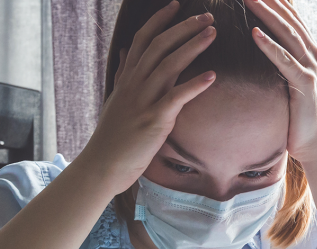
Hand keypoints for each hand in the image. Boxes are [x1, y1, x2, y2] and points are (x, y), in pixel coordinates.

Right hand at [79, 1, 216, 195]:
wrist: (103, 164)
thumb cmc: (113, 136)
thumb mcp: (115, 100)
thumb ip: (121, 76)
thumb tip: (122, 54)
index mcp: (127, 79)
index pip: (143, 39)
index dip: (160, 20)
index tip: (177, 5)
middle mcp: (134, 84)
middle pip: (159, 45)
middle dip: (184, 28)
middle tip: (207, 16)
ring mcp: (144, 101)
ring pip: (168, 64)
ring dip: (192, 46)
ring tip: (212, 34)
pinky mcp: (154, 120)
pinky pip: (176, 97)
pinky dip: (195, 85)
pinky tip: (212, 75)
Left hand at [244, 0, 316, 163]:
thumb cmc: (300, 117)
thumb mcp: (292, 85)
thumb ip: (284, 67)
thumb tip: (264, 57)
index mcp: (310, 53)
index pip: (292, 19)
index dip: (277, 2)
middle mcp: (314, 55)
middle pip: (289, 20)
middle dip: (270, 0)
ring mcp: (311, 68)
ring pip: (287, 33)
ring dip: (266, 14)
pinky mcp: (305, 84)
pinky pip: (283, 60)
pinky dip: (269, 45)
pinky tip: (254, 33)